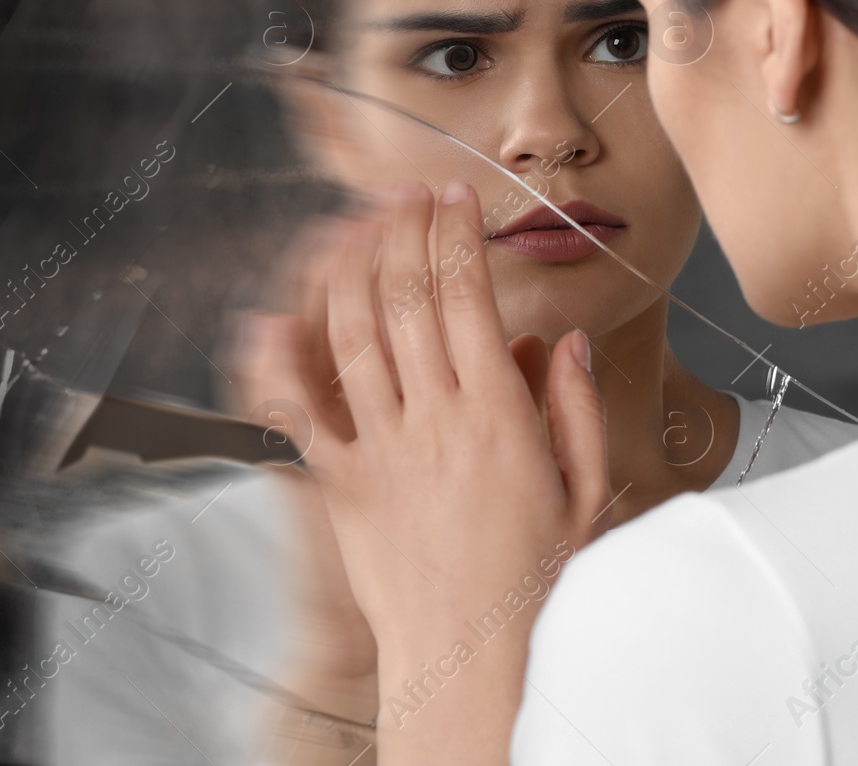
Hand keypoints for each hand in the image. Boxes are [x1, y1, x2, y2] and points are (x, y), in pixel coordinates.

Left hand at [244, 181, 610, 765]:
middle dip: (403, 228)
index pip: (467, 295)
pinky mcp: (341, 484)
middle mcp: (433, 420)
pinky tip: (270, 317)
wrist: (474, 663)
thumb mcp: (586, 493)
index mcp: (498, 415)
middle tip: (406, 194)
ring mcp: (380, 450)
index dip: (455, 234)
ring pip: (352, 333)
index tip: (453, 198)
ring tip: (356, 225)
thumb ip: (573, 409)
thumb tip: (562, 340)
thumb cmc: (536, 585)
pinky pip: (298, 413)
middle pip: (405, 296)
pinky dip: (278, 362)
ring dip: (350, 266)